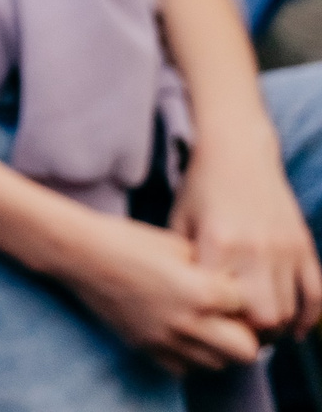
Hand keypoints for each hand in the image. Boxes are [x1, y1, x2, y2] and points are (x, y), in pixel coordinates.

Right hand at [58, 209, 260, 371]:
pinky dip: (188, 356)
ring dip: (217, 347)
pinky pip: (183, 368)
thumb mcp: (177, 244)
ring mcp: (166, 339)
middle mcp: (188, 322)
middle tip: (227, 316)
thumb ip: (210, 268)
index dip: (239, 294)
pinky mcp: (146, 348)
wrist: (81, 254)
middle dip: (242, 333)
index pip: (248, 307)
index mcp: (202, 290)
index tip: (226, 285)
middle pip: (245, 350)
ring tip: (203, 325)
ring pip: (218, 364)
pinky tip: (179, 334)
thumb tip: (229, 286)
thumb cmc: (128, 240)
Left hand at [175, 129, 321, 339]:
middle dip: (250, 333)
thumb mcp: (179, 220)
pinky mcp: (303, 246)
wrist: (238, 151)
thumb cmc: (201, 187)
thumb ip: (183, 261)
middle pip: (264, 316)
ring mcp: (285, 249)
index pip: (223, 304)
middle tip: (235, 335)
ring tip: (257, 330)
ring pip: (290, 310)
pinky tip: (293, 328)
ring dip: (275, 327)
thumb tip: (185, 302)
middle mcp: (256, 250)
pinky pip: (316, 293)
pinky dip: (307, 316)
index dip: (217, 323)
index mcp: (219, 243)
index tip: (209, 328)